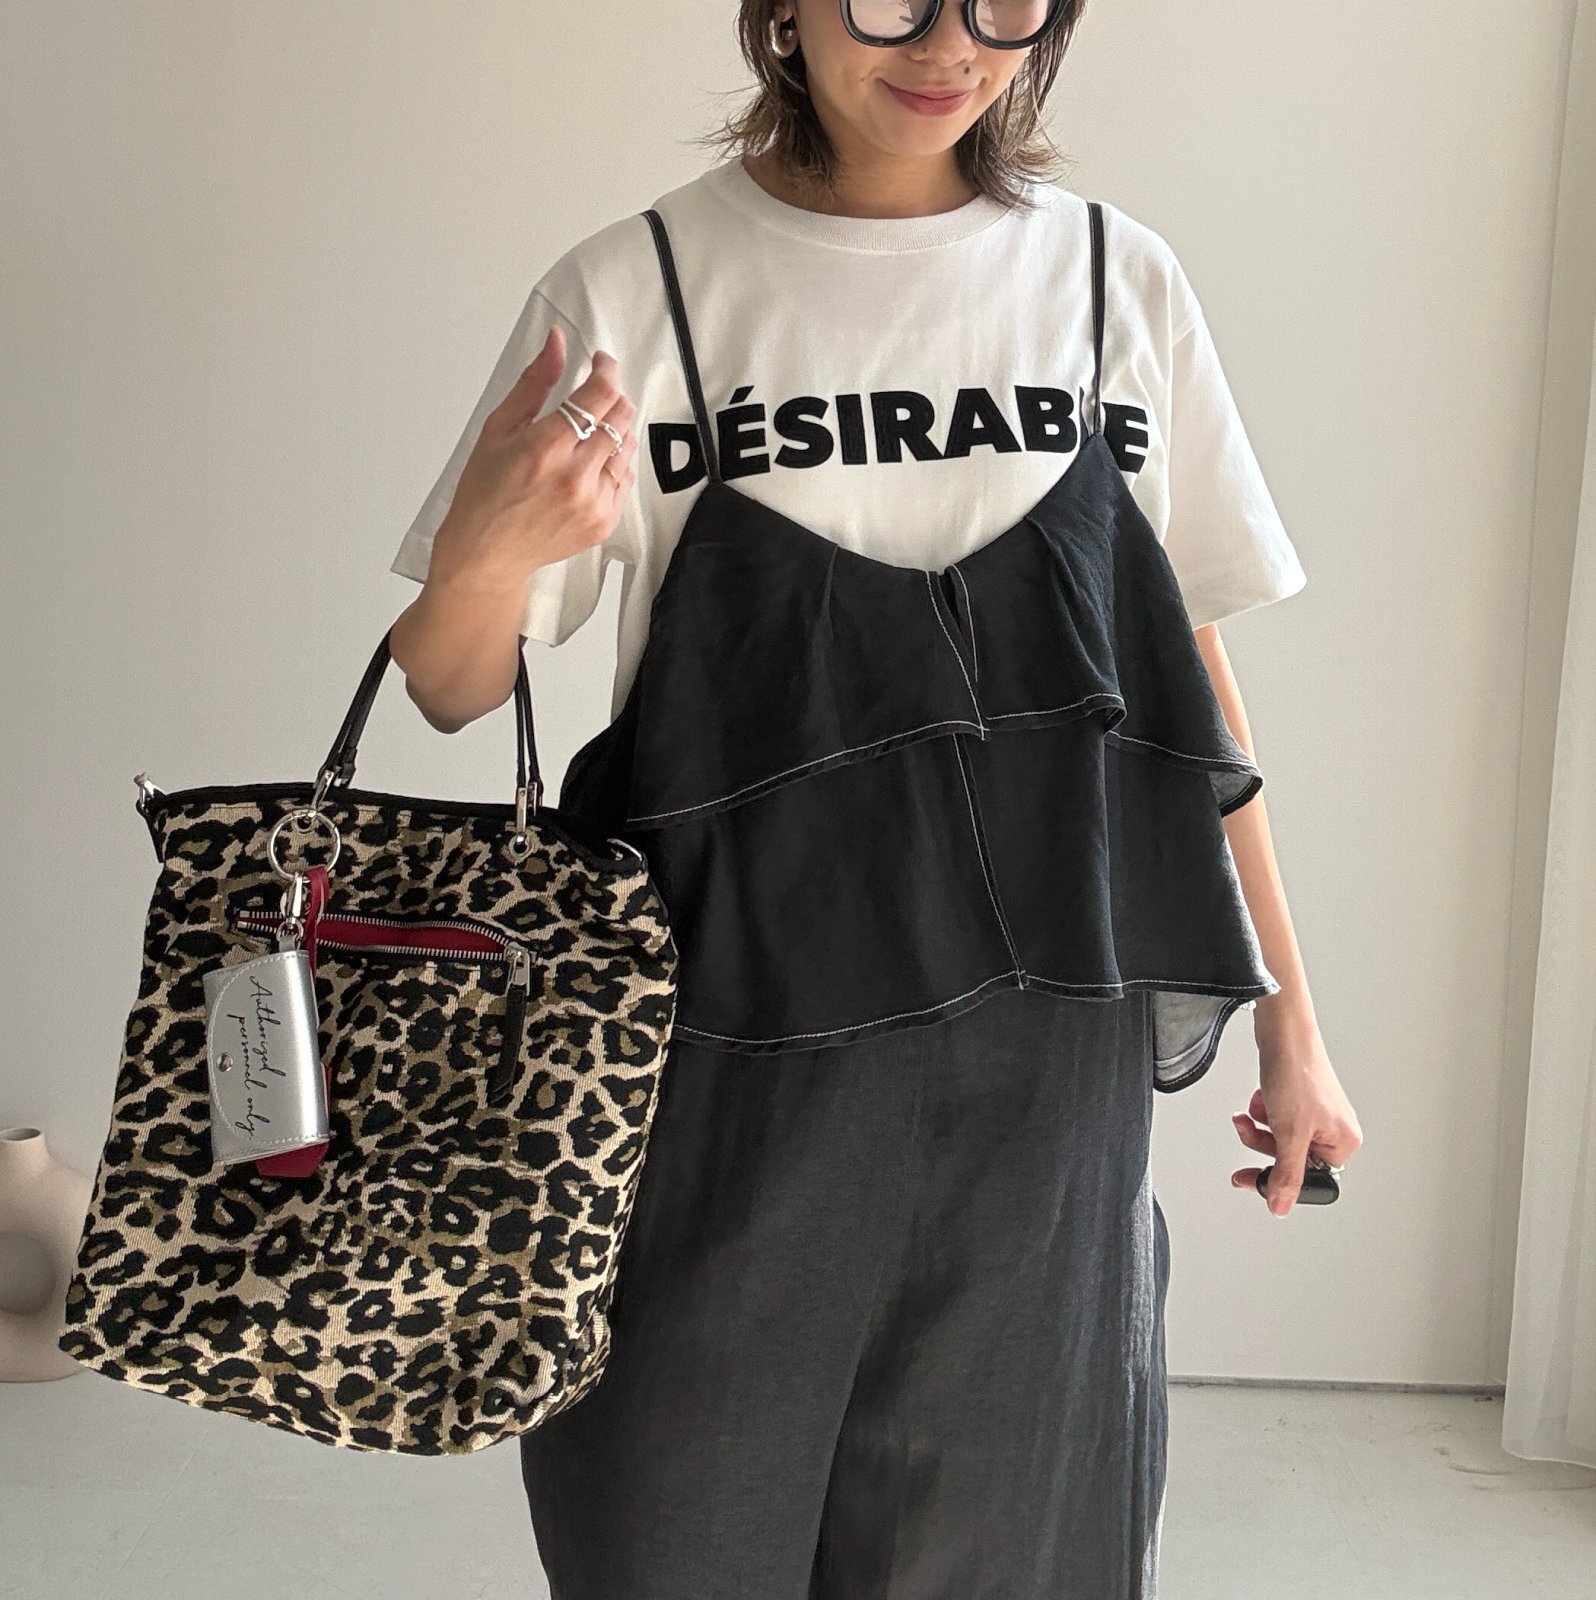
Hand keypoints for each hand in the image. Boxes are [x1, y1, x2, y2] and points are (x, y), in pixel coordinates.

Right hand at [426, 327, 640, 600]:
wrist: (488, 552)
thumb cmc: (485, 493)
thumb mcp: (499, 428)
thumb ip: (534, 383)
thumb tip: (557, 344)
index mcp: (545, 448)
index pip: (600, 393)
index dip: (606, 370)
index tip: (601, 363)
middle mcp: (575, 477)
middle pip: (621, 416)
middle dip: (611, 397)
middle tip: (593, 396)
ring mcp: (593, 502)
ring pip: (629, 445)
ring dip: (615, 430)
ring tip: (585, 436)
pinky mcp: (604, 521)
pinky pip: (627, 478)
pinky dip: (615, 463)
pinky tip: (588, 465)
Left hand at [1229, 1020, 1361, 1216]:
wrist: (1283, 1031)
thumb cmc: (1296, 1073)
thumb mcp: (1288, 1134)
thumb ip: (1286, 1175)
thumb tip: (1281, 1208)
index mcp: (1343, 1143)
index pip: (1308, 1179)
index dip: (1277, 1179)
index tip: (1249, 1178)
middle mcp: (1334, 1130)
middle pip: (1289, 1158)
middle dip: (1262, 1144)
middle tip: (1245, 1132)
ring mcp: (1316, 1113)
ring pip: (1278, 1138)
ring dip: (1259, 1126)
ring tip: (1252, 1110)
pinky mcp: (1298, 1098)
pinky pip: (1275, 1118)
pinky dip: (1263, 1110)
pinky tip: (1261, 1095)